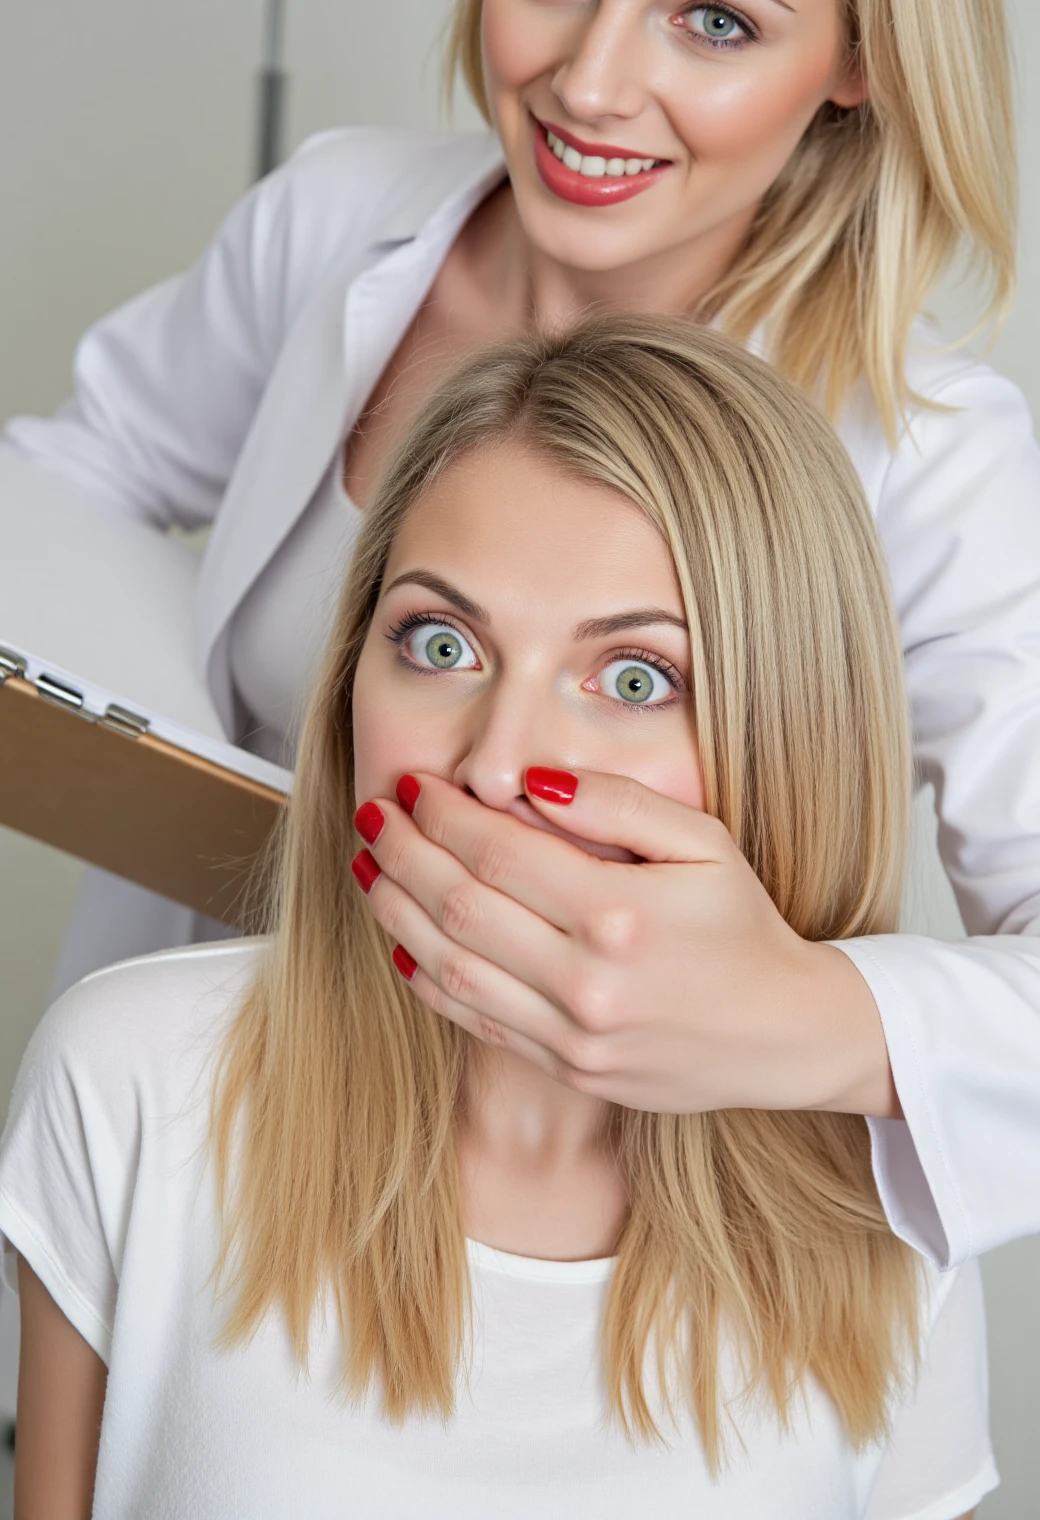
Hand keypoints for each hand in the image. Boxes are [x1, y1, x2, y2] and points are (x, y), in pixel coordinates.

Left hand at [351, 770, 900, 1117]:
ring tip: (369, 869)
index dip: (443, 816)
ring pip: (452, 969)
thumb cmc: (742, 926)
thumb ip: (617, 804)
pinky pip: (476, 1022)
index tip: (414, 786)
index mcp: (621, 914)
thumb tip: (532, 781)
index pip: (499, 854)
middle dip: (402, 854)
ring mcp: (574, 1034)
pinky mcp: (567, 1067)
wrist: (782, 1033)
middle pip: (461, 907)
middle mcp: (589, 981)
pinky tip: (403, 943)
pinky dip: (428, 981)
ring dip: (397, 914)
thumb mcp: (705, 842)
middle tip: (373, 816)